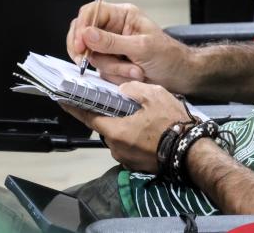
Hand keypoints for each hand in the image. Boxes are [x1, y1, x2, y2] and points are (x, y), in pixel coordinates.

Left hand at [62, 81, 190, 172]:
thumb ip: (132, 89)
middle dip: (106, 114)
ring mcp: (125, 158)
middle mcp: (115, 147)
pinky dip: (130, 137)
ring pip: (116, 136)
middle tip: (114, 102)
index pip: (87, 116)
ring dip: (121, 126)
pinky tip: (145, 129)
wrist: (191, 153)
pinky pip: (127, 146)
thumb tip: (122, 89)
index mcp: (115, 130)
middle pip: (104, 126)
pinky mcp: (136, 165)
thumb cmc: (171, 124)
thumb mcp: (153, 95)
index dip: (74, 106)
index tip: (62, 99)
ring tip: (137, 115)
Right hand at [66, 2, 193, 91]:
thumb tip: (87, 34)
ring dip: (113, 68)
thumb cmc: (168, 56)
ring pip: (93, 56)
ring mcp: (111, 47)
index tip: (80, 46)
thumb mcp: (141, 47)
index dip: (81, 27)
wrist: (180, 76)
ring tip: (135, 70)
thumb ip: (112, 42)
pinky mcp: (112, 63)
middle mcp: (114, 29)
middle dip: (89, 51)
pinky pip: (102, 70)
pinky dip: (116, 76)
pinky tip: (133, 75)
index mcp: (122, 15)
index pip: (91, 12)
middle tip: (88, 61)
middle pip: (84, 34)